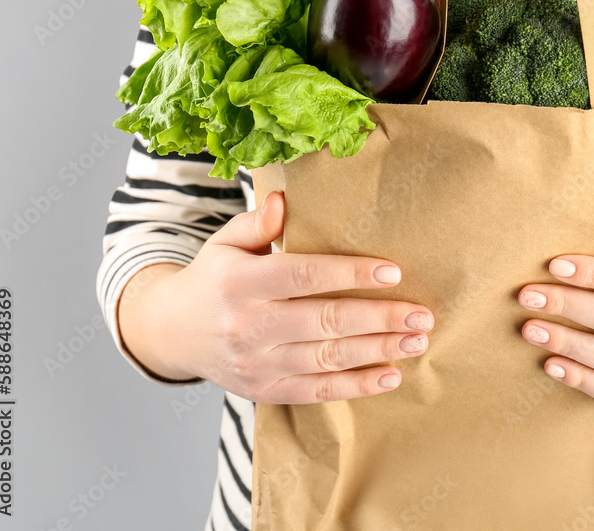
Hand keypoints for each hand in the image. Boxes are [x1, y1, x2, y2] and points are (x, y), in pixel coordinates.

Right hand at [117, 191, 432, 403]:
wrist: (171, 333)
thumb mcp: (224, 243)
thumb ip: (255, 223)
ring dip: (377, 351)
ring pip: (327, 359)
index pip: (303, 277)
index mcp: (239, 283)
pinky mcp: (265, 391)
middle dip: (379, 318)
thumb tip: (283, 201)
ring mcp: (257, 363)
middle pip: (324, 322)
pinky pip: (317, 391)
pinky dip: (357, 387)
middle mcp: (248, 326)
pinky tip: (391, 375)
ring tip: (416, 341)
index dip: (351, 275)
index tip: (393, 272)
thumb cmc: (212, 279)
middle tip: (422, 314)